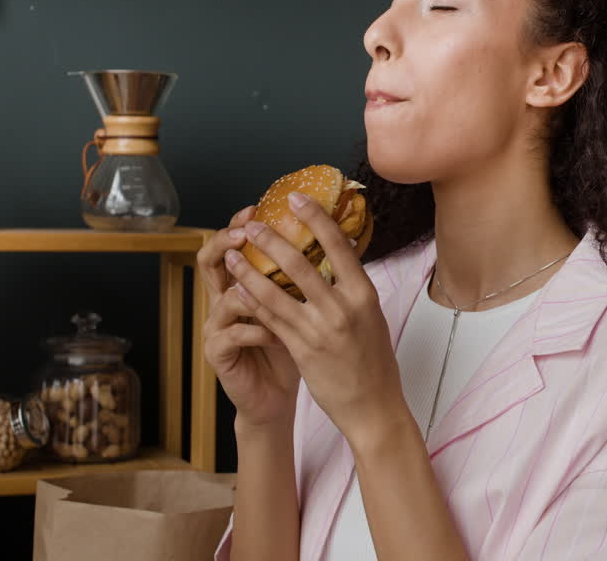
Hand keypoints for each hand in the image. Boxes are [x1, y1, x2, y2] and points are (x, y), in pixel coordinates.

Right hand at [198, 205, 300, 428]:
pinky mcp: (218, 353)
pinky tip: (279, 333)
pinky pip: (235, 334)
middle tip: (249, 232)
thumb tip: (337, 237)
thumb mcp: (300, 307)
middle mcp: (224, 300)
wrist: (276, 395)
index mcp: (243, 284)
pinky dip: (259, 330)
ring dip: (251, 289)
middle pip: (211, 261)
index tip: (258, 207)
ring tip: (273, 284)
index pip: (232, 245)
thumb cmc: (292, 348)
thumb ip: (303, 277)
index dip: (238, 224)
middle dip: (229, 242)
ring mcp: (217, 326)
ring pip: (224, 297)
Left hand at [225, 191, 406, 449]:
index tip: (297, 199)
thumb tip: (336, 261)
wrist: (374, 406)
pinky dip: (252, 300)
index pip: (338, 246)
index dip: (316, 219)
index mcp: (364, 295)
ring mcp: (320, 330)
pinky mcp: (301, 350)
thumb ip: (352, 291)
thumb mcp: (371, 318)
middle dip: (270, 240)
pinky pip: (270, 319)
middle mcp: (343, 308)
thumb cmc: (374, 362)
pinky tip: (237, 289)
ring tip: (232, 254)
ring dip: (249, 269)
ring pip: (275, 291)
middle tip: (252, 225)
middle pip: (300, 263)